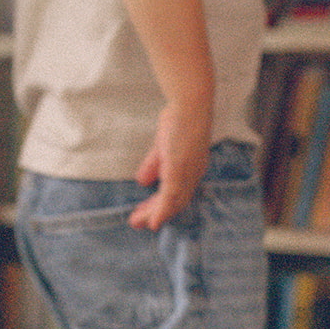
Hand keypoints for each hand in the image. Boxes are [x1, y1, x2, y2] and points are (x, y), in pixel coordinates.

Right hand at [128, 98, 212, 230]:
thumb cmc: (179, 120)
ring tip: (137, 222)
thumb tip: (142, 180)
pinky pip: (169, 197)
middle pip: (174, 202)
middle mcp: (192, 175)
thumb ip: (153, 165)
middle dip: (155, 213)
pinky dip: (160, 212)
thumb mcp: (162, 147)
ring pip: (171, 203)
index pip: (176, 193)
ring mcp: (187, 174)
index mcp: (191, 169)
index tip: (147, 213)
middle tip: (137, 222)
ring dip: (153, 215)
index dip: (161, 205)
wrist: (189, 106)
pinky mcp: (179, 171)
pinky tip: (152, 221)